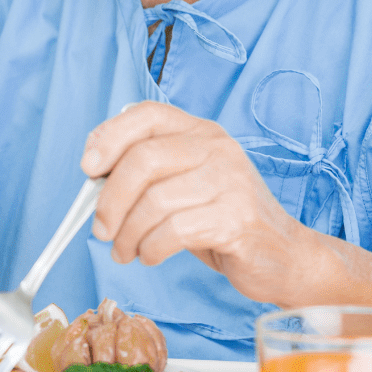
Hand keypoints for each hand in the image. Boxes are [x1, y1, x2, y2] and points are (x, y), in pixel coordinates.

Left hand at [81, 101, 315, 304]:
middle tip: (100, 230)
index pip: (147, 114)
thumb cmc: (221, 219)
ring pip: (154, 201)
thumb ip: (146, 173)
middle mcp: (218, 148)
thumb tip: (92, 176)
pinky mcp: (237, 219)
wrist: (284, 257)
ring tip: (124, 251)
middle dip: (110, 200)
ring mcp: (231, 182)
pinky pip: (174, 231)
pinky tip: (149, 256)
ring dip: (127, 234)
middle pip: (143, 160)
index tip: (87, 169)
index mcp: (201, 132)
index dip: (109, 136)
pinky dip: (150, 248)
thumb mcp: (183, 186)